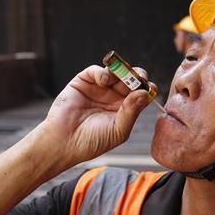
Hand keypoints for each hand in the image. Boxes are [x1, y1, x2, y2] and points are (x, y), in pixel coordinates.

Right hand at [40, 65, 154, 165]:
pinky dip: (102, 72)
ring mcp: (98, 89)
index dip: (146, 88)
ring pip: (115, 73)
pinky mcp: (83, 82)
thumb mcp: (118, 130)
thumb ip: (131, 111)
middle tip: (140, 76)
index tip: (150, 87)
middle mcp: (113, 98)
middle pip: (130, 81)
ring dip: (121, 72)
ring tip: (123, 78)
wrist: (64, 142)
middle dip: (136, 76)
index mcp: (124, 110)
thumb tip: (144, 93)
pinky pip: (96, 71)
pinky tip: (104, 80)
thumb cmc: (91, 142)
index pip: (140, 94)